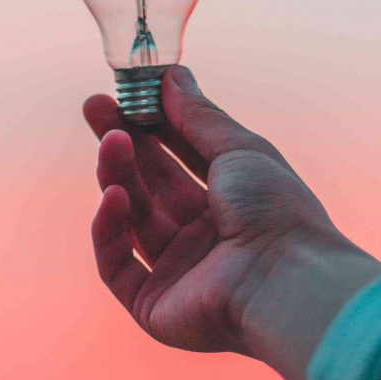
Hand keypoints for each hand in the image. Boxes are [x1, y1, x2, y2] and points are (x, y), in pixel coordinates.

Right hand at [84, 65, 380, 379]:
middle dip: (122, 142)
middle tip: (94, 107)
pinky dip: (109, 230)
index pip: (179, 155)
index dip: (151, 124)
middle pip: (149, 182)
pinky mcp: (153, 304)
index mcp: (229, 200)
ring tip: (110, 141)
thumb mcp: (239, 149)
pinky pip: (117, 264)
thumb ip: (198, 115)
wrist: (286, 281)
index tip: (125, 93)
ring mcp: (177, 270)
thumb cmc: (275, 209)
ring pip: (132, 216)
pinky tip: (113, 196)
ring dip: (117, 175)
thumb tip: (172, 75)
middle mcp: (202, 234)